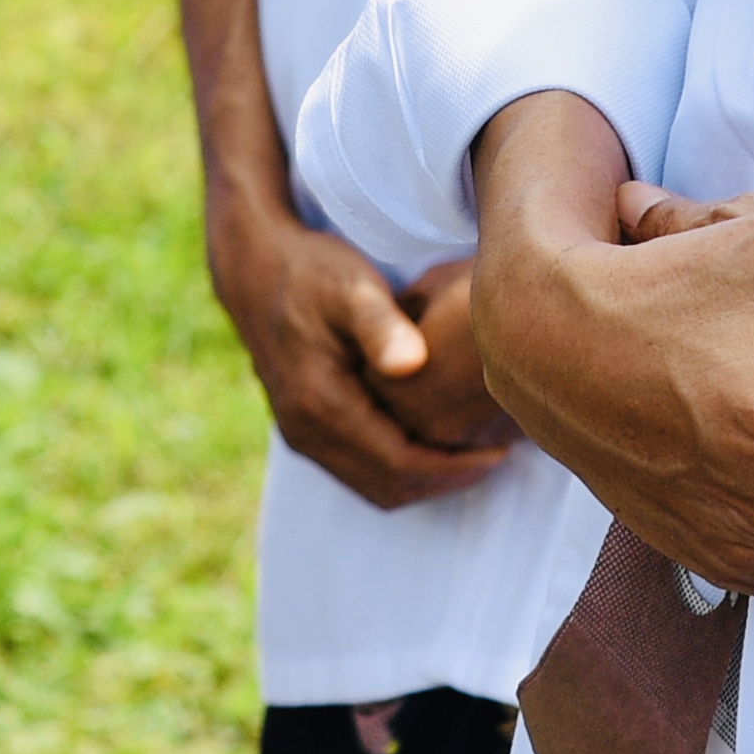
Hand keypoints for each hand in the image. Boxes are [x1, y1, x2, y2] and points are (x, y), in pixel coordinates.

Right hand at [205, 195, 509, 512]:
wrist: (255, 267)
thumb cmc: (312, 272)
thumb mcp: (351, 286)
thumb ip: (380, 325)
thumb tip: (412, 363)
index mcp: (319, 402)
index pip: (398, 463)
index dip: (452, 466)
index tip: (498, 451)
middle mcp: (305, 430)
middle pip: (387, 486)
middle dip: (445, 481)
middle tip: (496, 458)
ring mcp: (301, 434)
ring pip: (373, 486)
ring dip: (424, 481)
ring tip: (472, 456)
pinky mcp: (304, 429)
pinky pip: (359, 472)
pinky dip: (400, 470)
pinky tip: (432, 443)